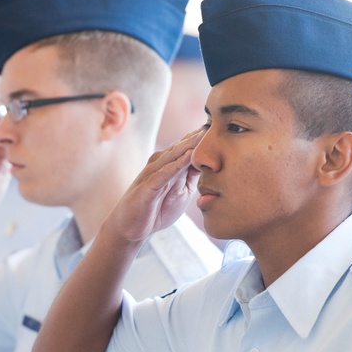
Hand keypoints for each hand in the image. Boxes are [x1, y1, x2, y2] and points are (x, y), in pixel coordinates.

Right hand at [109, 128, 203, 243]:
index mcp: (168, 165)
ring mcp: (152, 174)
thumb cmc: (156, 210)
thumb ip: (190, 177)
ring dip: (188, 145)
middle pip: (181, 147)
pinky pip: (163, 173)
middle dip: (197, 136)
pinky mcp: (147, 187)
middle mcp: (159, 164)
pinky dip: (176, 165)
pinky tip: (188, 157)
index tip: (220, 128)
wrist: (131, 228)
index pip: (187, 148)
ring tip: (204, 133)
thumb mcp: (180, 193)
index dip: (201, 139)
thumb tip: (208, 164)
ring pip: (172, 156)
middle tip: (214, 123)